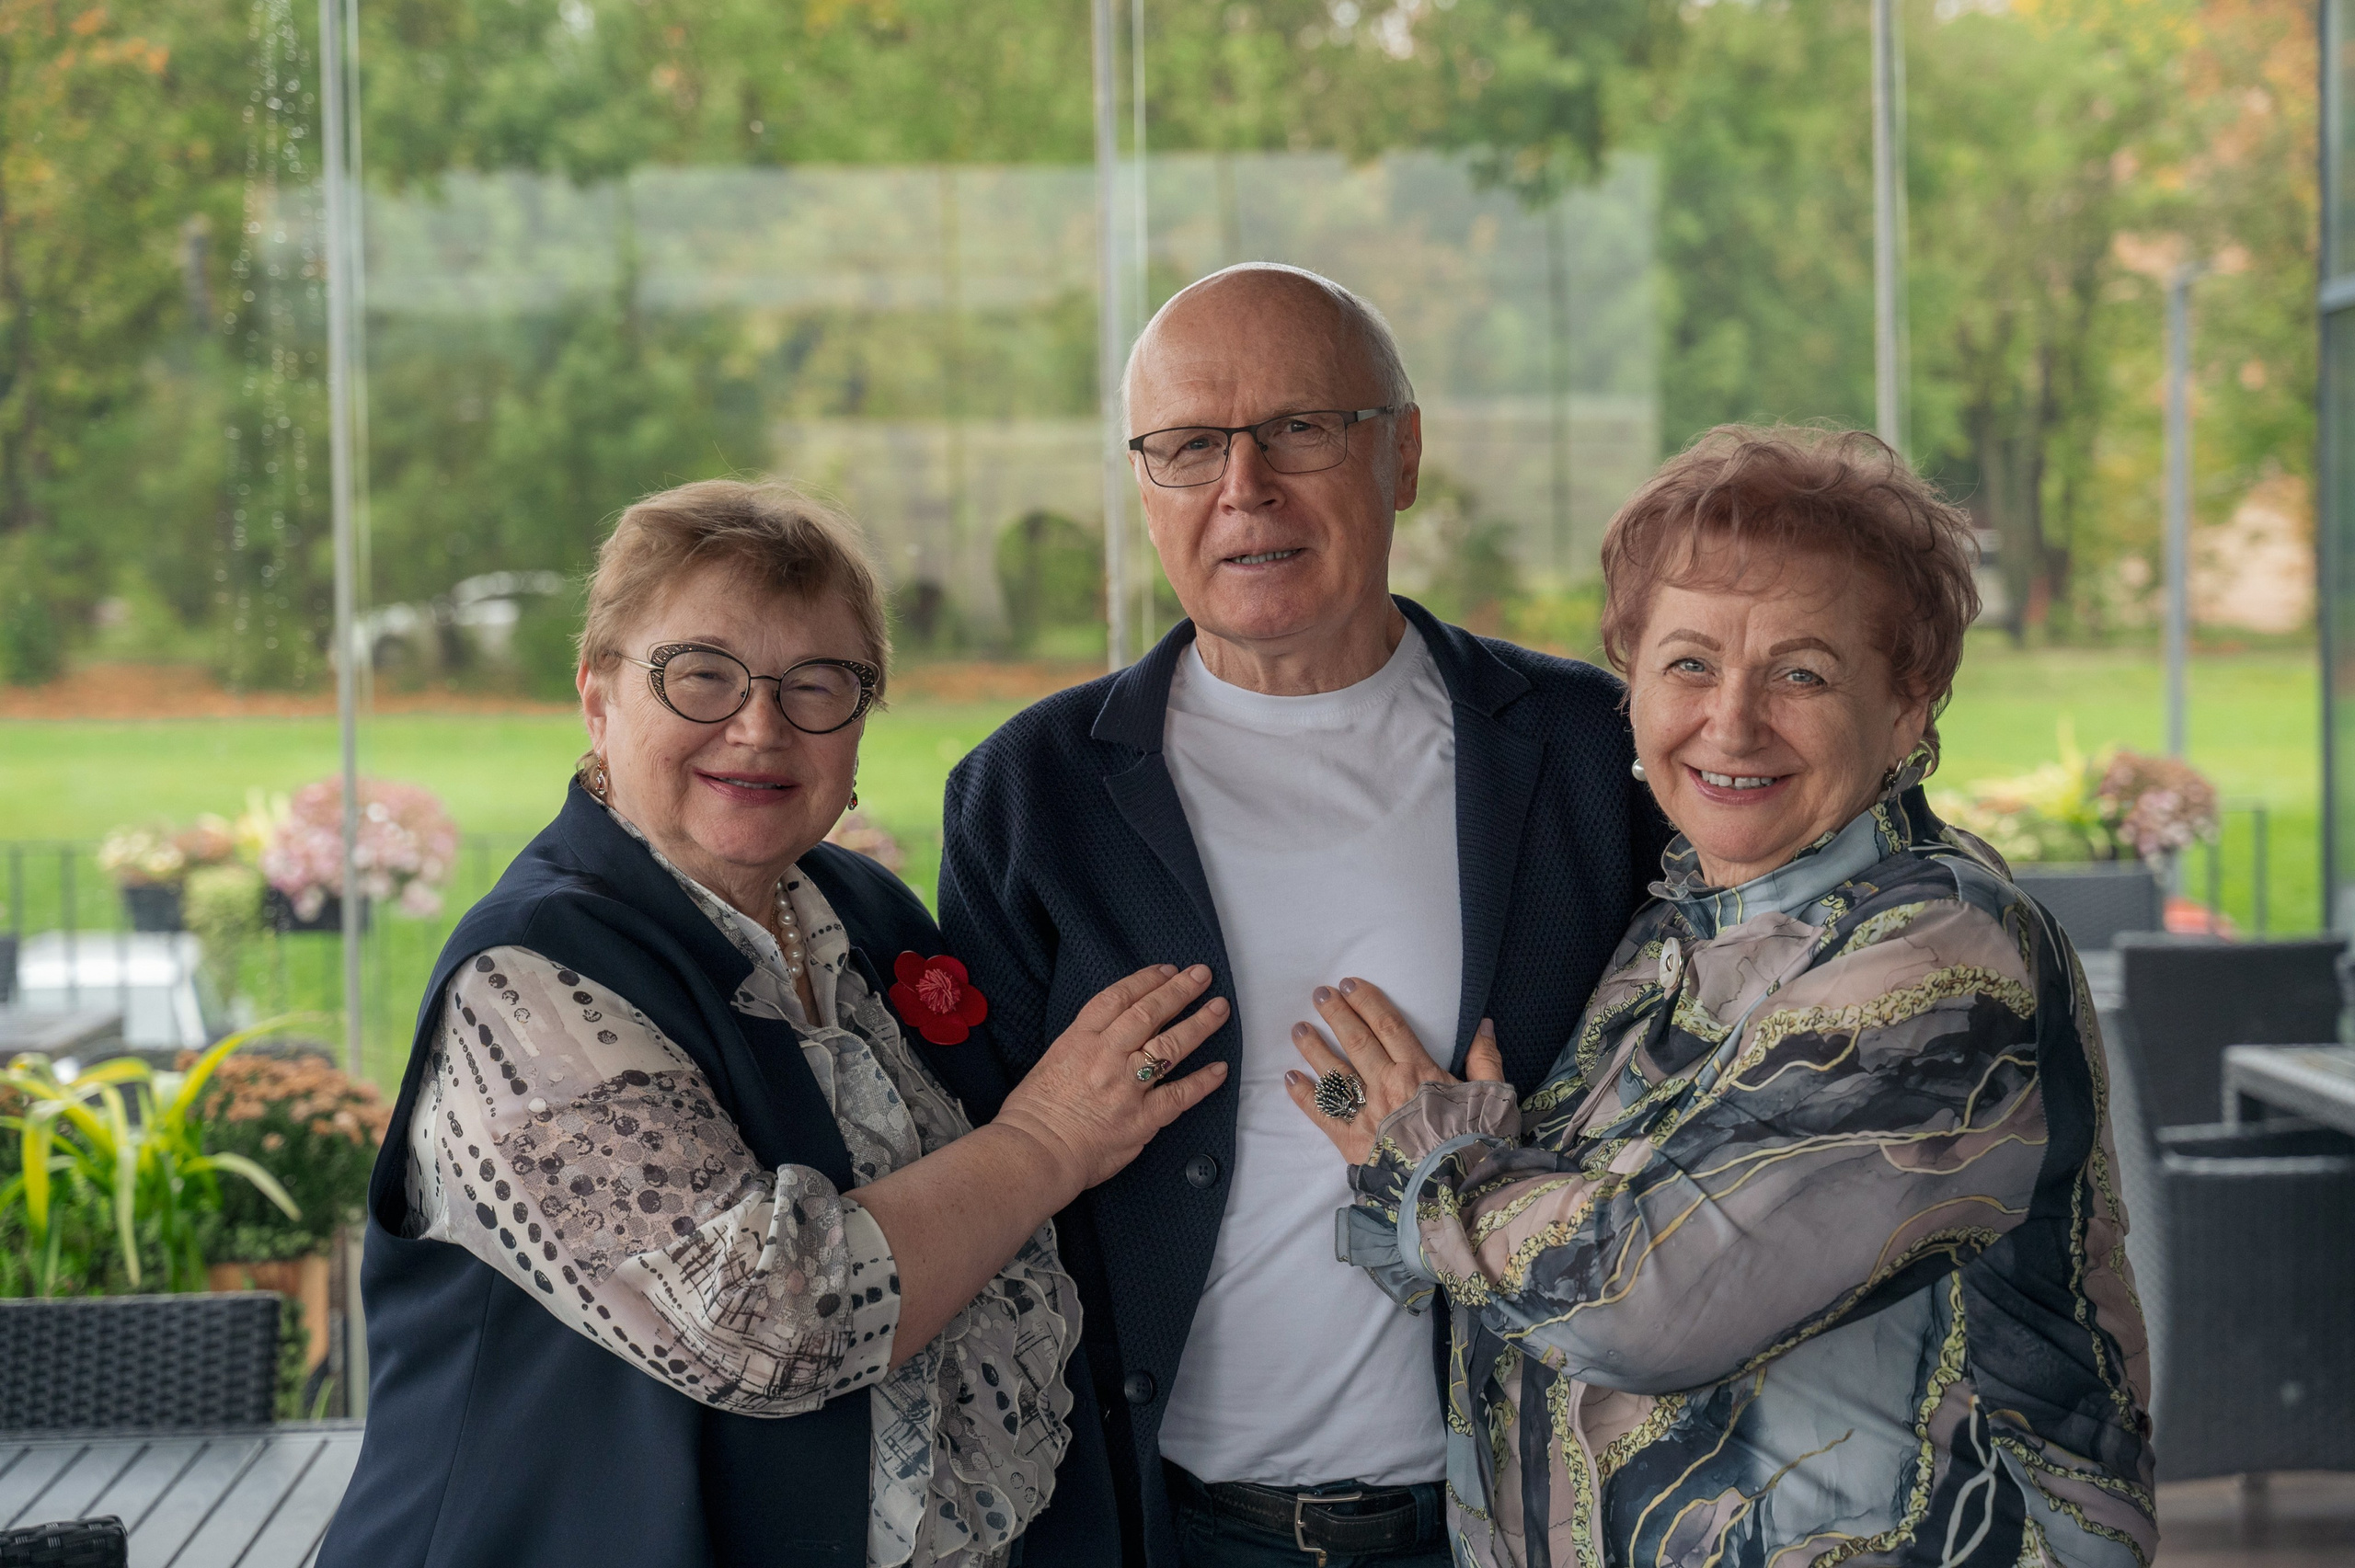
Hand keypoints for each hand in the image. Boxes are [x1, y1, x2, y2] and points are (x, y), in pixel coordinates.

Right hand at [993, 964, 1229, 1200]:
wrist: (1035, 1152)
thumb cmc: (1034, 1114)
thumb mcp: (1052, 1062)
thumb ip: (1083, 1047)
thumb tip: (1112, 1039)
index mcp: (1080, 1040)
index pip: (1118, 999)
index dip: (1146, 980)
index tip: (1167, 970)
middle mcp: (1106, 1056)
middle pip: (1149, 1014)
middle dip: (1179, 991)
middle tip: (1202, 975)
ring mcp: (1127, 1086)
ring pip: (1169, 1046)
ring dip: (1199, 1024)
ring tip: (1219, 1008)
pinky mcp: (1142, 1118)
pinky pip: (1180, 1095)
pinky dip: (1203, 1081)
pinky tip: (1220, 1069)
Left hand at [1284, 978, 1504, 1163]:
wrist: (1456, 1191)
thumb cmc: (1476, 1143)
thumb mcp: (1491, 1096)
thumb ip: (1486, 1059)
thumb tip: (1484, 1024)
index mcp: (1419, 1071)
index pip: (1388, 1025)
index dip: (1367, 1002)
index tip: (1349, 984)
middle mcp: (1387, 1085)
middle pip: (1356, 1041)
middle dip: (1336, 1015)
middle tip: (1319, 995)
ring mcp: (1366, 1113)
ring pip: (1334, 1072)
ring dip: (1313, 1048)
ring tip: (1298, 1028)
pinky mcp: (1351, 1142)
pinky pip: (1322, 1114)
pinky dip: (1303, 1095)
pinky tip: (1289, 1077)